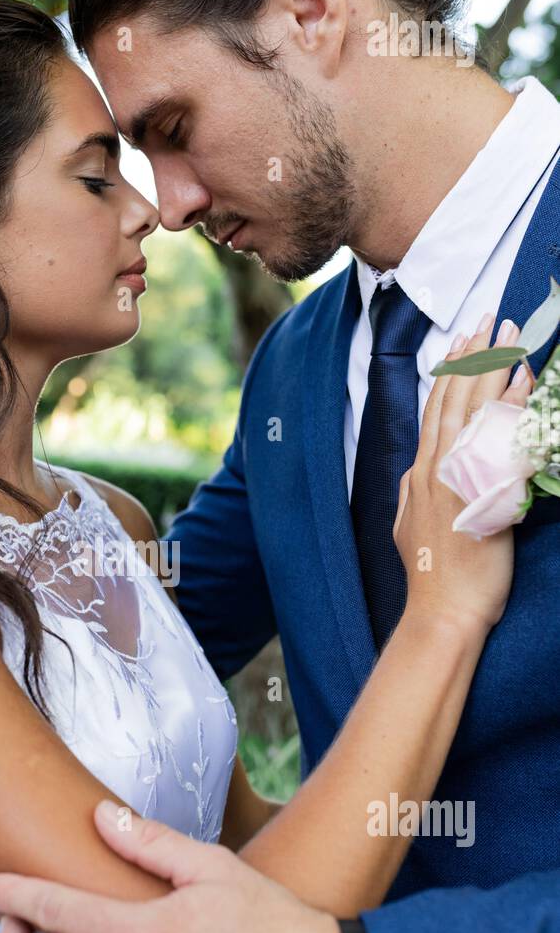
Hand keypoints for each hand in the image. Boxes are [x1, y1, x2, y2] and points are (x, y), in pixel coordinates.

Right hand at [394, 315, 533, 635]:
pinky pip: (497, 435)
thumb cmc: (434, 578)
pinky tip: (523, 379)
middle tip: (490, 320)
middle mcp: (435, 469)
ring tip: (508, 335)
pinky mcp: (481, 491)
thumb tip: (416, 475)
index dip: (449, 374)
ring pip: (473, 408)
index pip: (436, 411)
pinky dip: (509, 404)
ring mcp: (457, 477)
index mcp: (419, 475)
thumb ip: (414, 496)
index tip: (462, 344)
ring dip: (492, 367)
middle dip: (472, 356)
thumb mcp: (410, 529)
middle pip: (453, 399)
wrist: (443, 611)